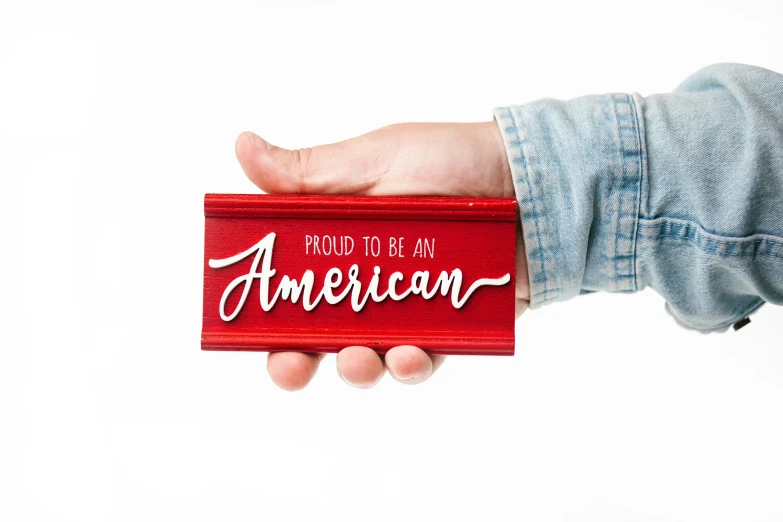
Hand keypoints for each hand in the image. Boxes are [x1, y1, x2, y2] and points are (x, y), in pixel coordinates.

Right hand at [235, 122, 529, 389]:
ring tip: (360, 359)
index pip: (290, 288)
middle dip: (298, 362)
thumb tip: (241, 147)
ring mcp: (407, 309)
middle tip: (293, 366)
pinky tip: (409, 355)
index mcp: (337, 243)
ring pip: (368, 359)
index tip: (249, 329)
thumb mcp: (374, 159)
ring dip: (355, 369)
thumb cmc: (449, 160)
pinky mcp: (449, 329)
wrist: (530, 180)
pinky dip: (410, 366)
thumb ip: (308, 173)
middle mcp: (367, 282)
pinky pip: (424, 361)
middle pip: (318, 338)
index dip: (265, 316)